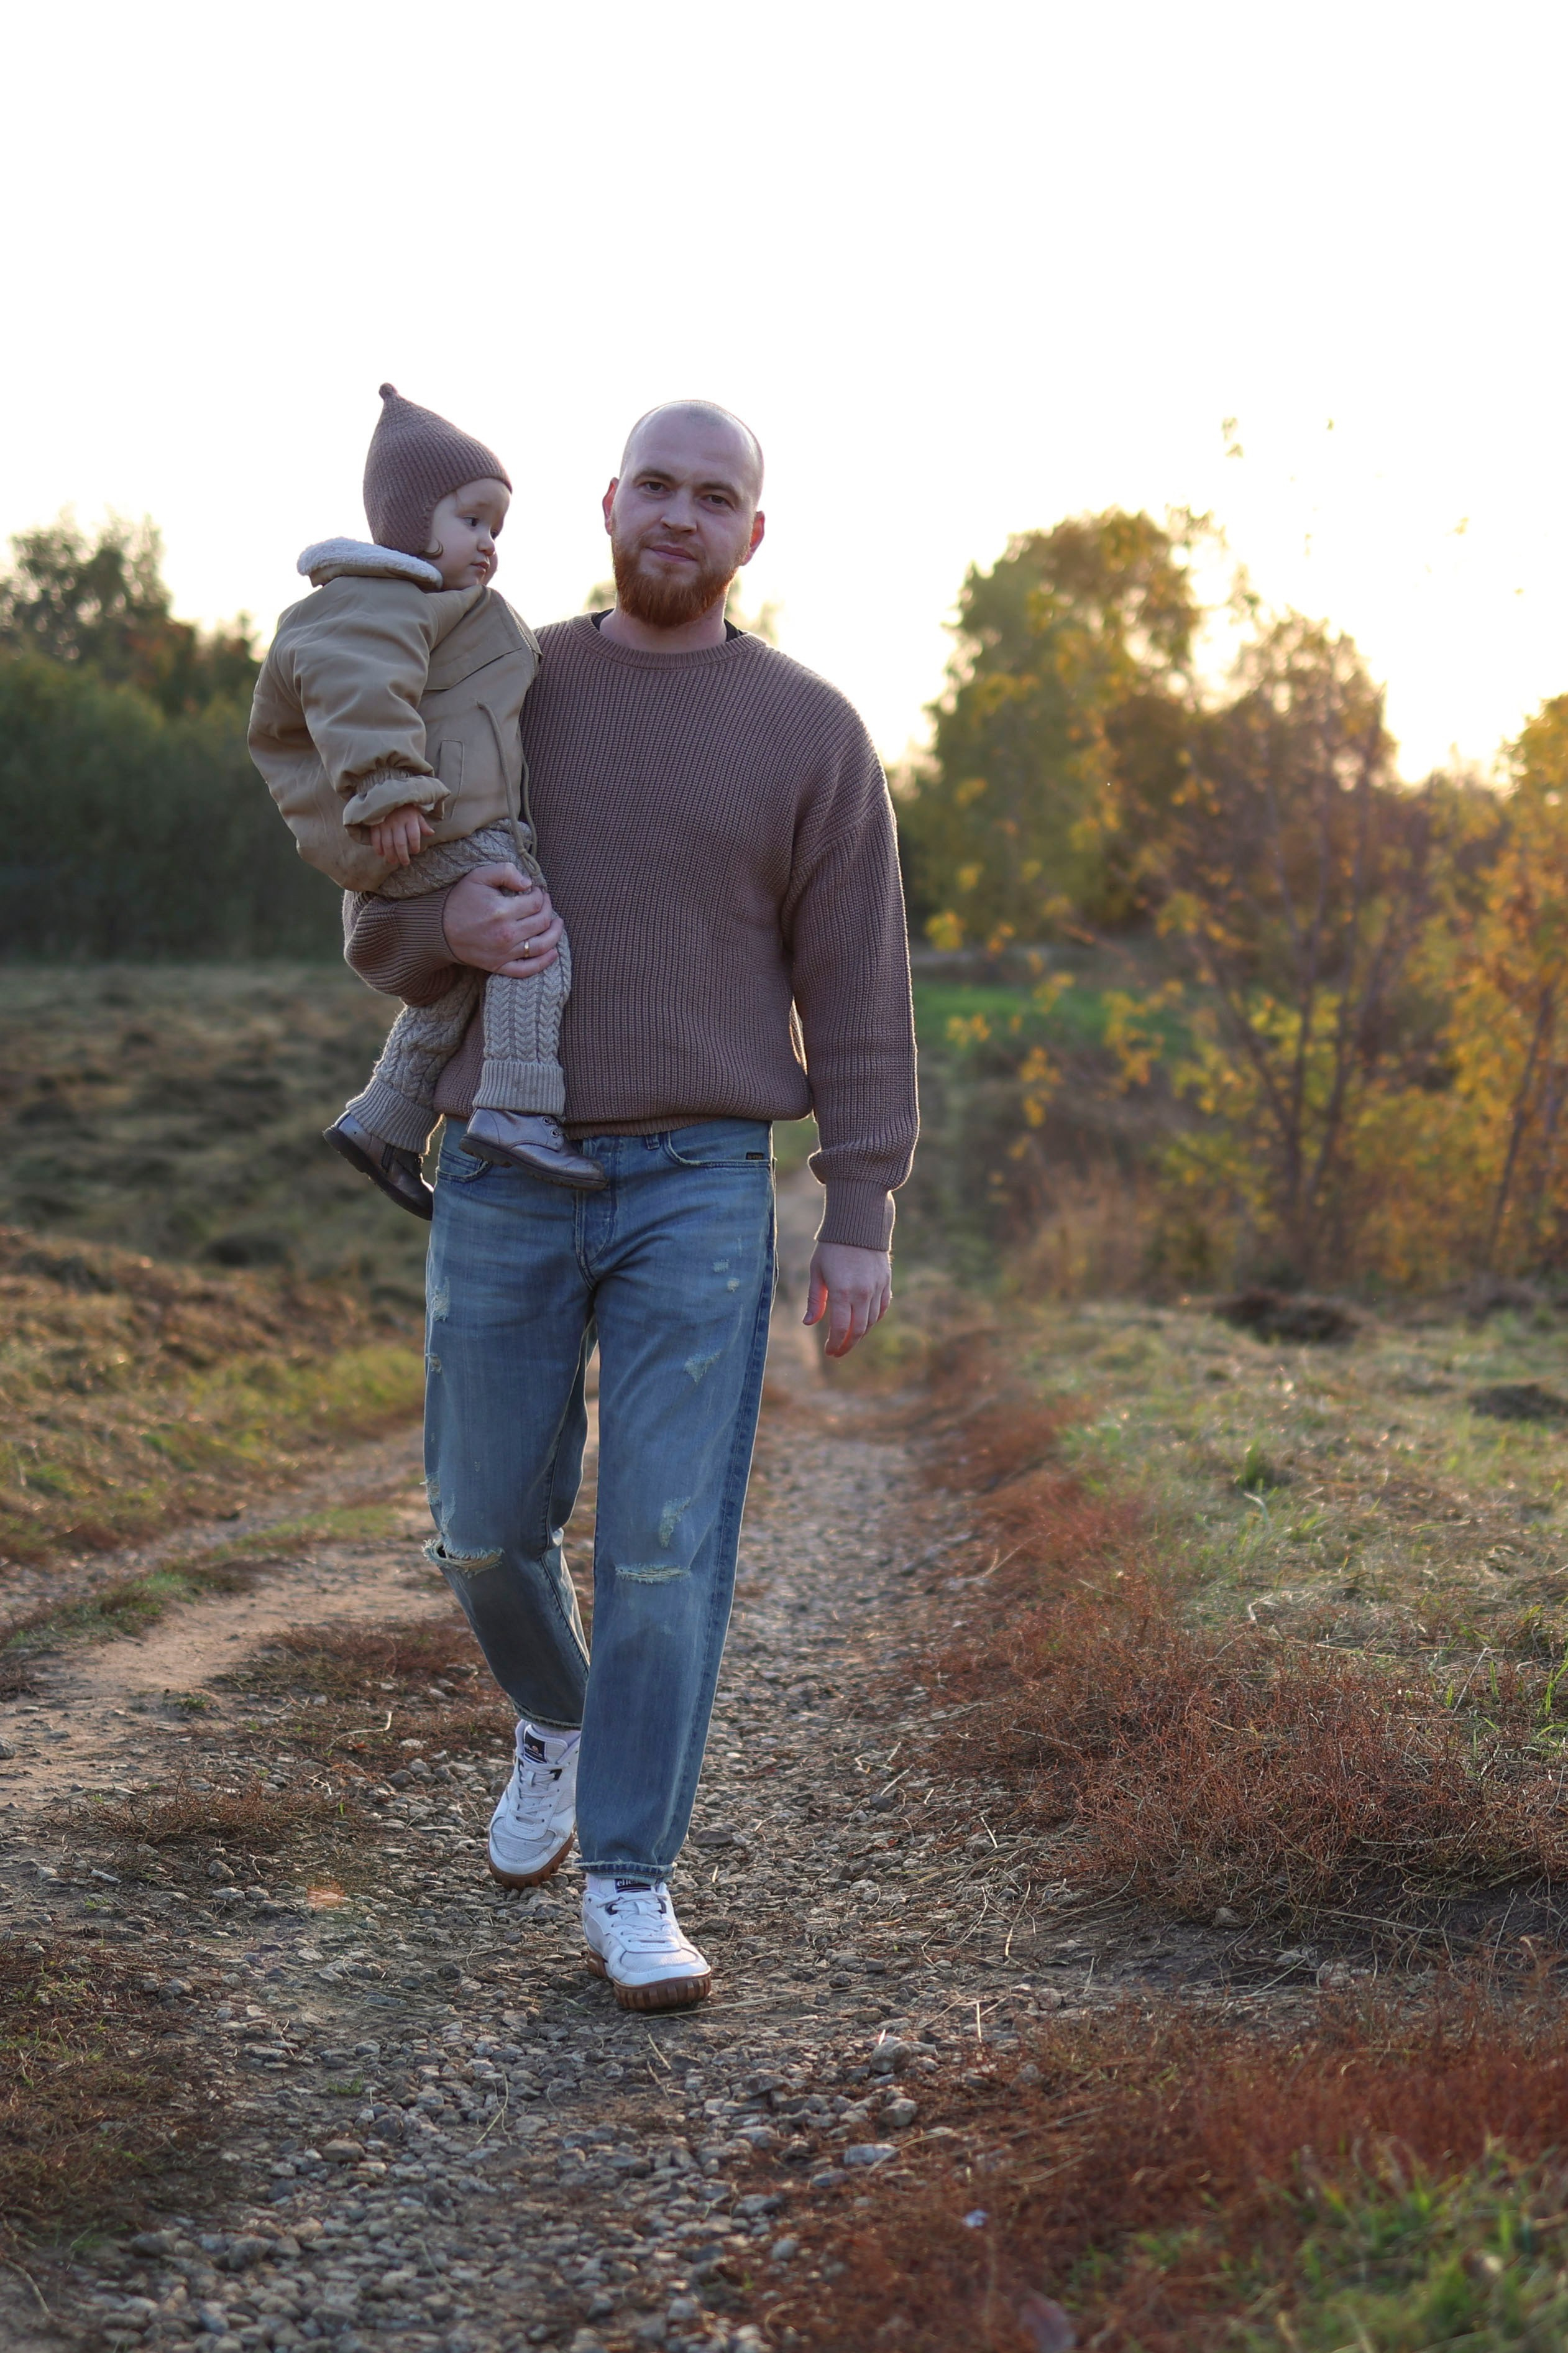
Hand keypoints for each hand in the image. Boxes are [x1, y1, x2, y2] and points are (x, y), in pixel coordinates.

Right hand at [369, 804, 435, 866]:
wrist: (388, 794)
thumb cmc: (405, 807)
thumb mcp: (416, 812)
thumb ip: (423, 824)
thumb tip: (431, 833)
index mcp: (410, 818)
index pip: (414, 836)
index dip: (415, 846)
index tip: (415, 851)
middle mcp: (398, 822)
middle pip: (400, 843)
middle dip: (403, 856)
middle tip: (405, 863)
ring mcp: (385, 823)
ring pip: (388, 844)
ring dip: (390, 855)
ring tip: (393, 861)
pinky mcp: (375, 824)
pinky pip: (375, 838)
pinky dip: (377, 848)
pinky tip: (380, 854)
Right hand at [443, 863, 562, 976]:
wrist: (439, 928)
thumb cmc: (460, 900)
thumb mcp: (479, 876)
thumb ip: (506, 872)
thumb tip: (528, 883)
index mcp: (501, 911)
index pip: (536, 903)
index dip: (540, 894)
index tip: (536, 890)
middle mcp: (505, 934)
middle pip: (541, 922)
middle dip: (548, 909)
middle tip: (545, 902)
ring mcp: (503, 953)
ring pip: (541, 946)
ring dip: (554, 934)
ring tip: (557, 923)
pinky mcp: (499, 966)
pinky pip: (526, 969)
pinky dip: (543, 963)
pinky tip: (553, 953)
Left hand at [804, 1242, 892, 1358]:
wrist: (859, 1223)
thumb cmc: (832, 1247)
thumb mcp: (817, 1271)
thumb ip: (815, 1299)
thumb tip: (808, 1323)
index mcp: (842, 1291)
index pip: (841, 1329)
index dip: (835, 1344)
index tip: (829, 1351)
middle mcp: (862, 1293)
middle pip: (858, 1330)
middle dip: (847, 1344)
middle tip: (837, 1352)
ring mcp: (877, 1288)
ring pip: (871, 1321)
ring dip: (860, 1334)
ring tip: (848, 1337)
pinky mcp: (886, 1282)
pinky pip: (882, 1308)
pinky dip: (873, 1319)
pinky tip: (863, 1322)